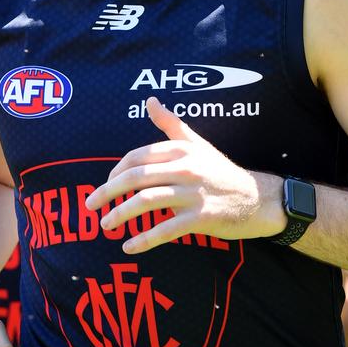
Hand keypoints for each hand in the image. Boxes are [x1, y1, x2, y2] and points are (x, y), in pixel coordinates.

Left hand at [86, 97, 283, 253]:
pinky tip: (128, 246)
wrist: (256, 198)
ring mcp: (193, 193)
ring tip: (106, 225)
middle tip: (90, 205)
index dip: (114, 172)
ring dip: (121, 214)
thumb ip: (171, 123)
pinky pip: (166, 229)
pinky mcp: (201, 218)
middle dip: (108, 191)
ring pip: (147, 201)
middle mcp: (185, 168)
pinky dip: (144, 239)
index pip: (137, 157)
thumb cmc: (220, 171)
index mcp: (181, 149)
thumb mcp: (197, 144)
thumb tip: (150, 100)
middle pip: (136, 177)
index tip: (104, 185)